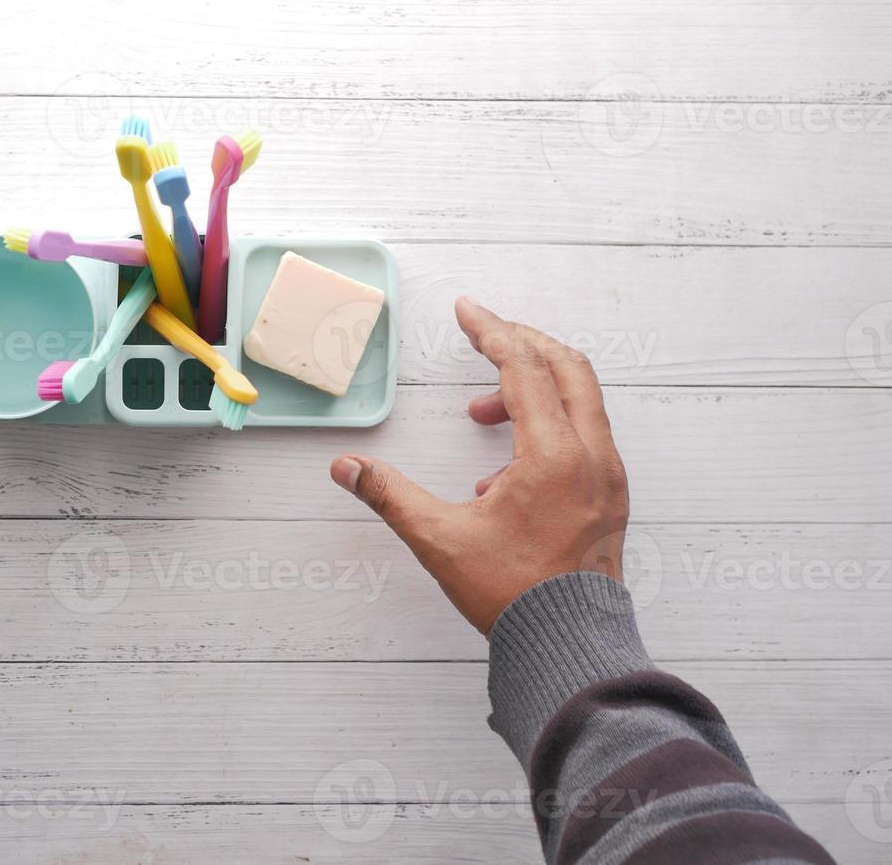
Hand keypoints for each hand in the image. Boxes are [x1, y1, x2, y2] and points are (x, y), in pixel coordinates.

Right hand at [331, 297, 629, 635]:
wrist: (571, 648)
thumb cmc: (514, 596)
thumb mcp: (440, 540)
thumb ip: (390, 495)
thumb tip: (346, 467)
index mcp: (554, 455)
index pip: (524, 368)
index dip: (491, 331)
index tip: (467, 310)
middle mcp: (592, 456)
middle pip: (566, 367)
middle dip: (522, 343)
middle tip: (484, 336)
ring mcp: (609, 475)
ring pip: (582, 398)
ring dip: (534, 385)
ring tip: (482, 412)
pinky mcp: (611, 496)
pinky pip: (586, 433)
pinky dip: (549, 422)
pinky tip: (504, 466)